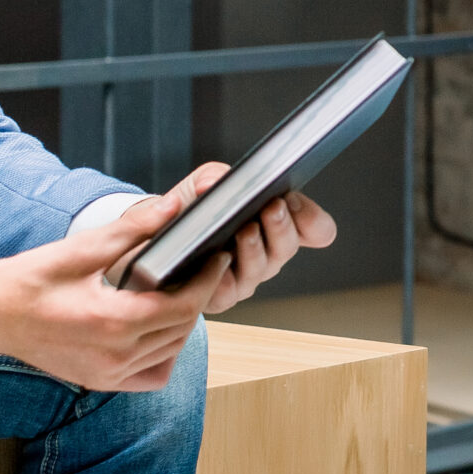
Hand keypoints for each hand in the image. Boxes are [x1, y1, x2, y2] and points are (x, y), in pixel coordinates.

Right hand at [0, 171, 337, 390]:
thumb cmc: (29, 279)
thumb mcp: (81, 249)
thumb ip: (132, 229)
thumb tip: (174, 206)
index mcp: (113, 322)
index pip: (183, 306)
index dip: (208, 280)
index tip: (218, 256)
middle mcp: (115, 356)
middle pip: (182, 328)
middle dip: (199, 297)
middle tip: (204, 268)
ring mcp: (107, 375)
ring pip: (170, 352)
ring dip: (183, 324)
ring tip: (183, 291)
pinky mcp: (99, 382)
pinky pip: (150, 375)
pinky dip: (164, 354)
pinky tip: (157, 329)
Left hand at [122, 159, 340, 308]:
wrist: (157, 237)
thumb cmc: (191, 208)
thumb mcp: (203, 183)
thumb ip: (213, 177)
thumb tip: (211, 184)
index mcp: (276, 224)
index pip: (315, 227)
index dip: (313, 219)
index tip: (296, 203)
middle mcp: (267, 253)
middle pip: (288, 246)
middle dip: (282, 226)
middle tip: (272, 208)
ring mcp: (245, 277)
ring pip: (262, 268)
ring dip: (256, 249)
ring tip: (245, 232)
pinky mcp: (220, 296)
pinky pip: (229, 291)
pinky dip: (224, 276)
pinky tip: (218, 262)